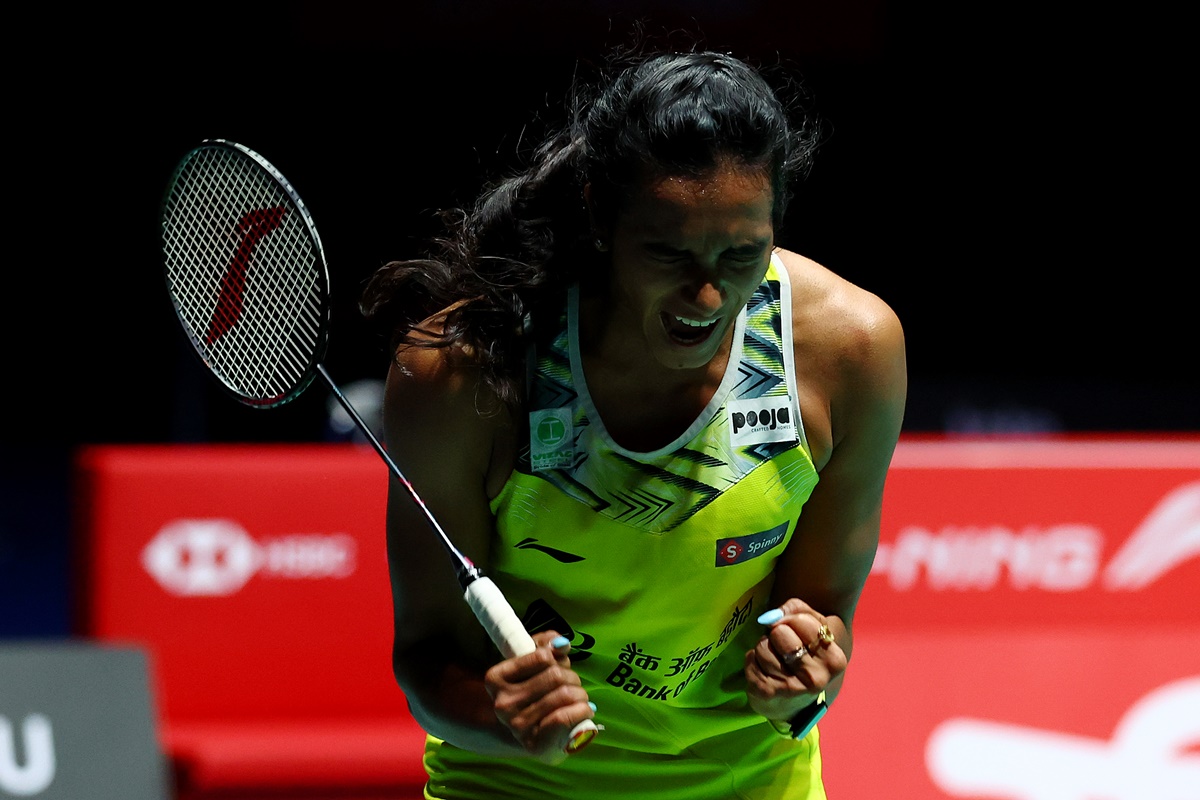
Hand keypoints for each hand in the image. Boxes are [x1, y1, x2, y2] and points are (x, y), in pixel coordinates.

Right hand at [484, 630, 595, 761]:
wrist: (527, 732)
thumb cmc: (532, 690)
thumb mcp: (533, 661)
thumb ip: (546, 644)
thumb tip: (562, 644)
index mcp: (496, 678)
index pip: (542, 656)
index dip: (557, 658)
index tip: (558, 666)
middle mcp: (502, 703)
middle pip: (556, 676)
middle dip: (572, 677)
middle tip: (573, 685)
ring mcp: (516, 725)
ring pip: (564, 695)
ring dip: (581, 694)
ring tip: (580, 698)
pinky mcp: (533, 743)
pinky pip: (564, 718)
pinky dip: (582, 711)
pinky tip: (585, 710)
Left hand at [744, 599, 847, 720]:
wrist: (794, 702)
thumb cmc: (805, 655)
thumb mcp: (813, 627)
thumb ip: (798, 610)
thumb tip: (772, 616)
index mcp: (834, 660)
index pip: (802, 620)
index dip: (792, 620)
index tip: (796, 632)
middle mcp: (816, 678)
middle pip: (780, 632)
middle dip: (777, 634)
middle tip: (784, 648)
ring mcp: (791, 688)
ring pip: (762, 645)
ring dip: (764, 648)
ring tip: (775, 660)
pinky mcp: (767, 693)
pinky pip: (750, 658)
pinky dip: (753, 659)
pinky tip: (763, 670)